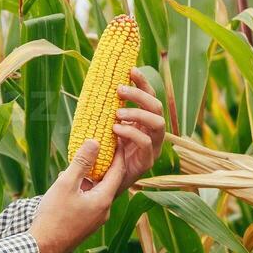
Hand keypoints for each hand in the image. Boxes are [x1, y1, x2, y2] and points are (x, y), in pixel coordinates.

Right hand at [29, 138, 127, 252]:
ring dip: (92, 177)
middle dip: (105, 164)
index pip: (118, 171)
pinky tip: (71, 183)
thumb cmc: (54, 216)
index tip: (114, 139)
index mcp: (104, 199)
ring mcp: (95, 219)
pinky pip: (90, 201)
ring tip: (83, 162)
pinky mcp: (86, 224)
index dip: (117, 154)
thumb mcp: (66, 184)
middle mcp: (104, 210)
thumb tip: (95, 142)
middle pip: (109, 182)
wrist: (42, 248)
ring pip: (98, 192)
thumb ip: (81, 162)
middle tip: (100, 147)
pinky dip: (85, 189)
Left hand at [111, 67, 165, 191]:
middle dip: (140, 95)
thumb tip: (95, 83)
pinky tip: (116, 129)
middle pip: (157, 106)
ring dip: (137, 113)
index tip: (130, 69)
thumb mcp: (102, 126)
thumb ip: (104, 109)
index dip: (143, 82)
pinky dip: (131, 132)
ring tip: (117, 113)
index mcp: (144, 121)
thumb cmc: (101, 151)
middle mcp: (153, 132)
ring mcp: (153, 147)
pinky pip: (146, 143)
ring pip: (157, 122)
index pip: (149, 96)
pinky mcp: (147, 162)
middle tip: (119, 89)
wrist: (99, 182)